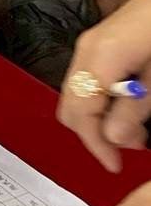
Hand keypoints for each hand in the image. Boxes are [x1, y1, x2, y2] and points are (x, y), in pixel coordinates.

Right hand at [57, 0, 150, 170]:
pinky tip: (130, 103)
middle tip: (129, 146)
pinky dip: (102, 99)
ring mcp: (89, 44)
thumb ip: (133, 110)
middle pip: (70, 106)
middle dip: (93, 133)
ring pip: (77, 94)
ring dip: (99, 117)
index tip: (115, 165)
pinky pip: (88, 79)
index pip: (80, 116)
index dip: (96, 145)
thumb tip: (112, 139)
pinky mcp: (99, 41)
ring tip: (135, 128)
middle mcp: (85, 52)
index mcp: (97, 61)